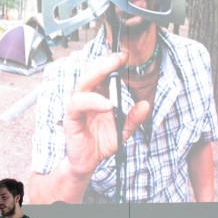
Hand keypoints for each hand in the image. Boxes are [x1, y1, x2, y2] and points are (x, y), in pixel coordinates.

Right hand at [64, 50, 151, 176]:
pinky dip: (93, 101)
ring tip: (113, 68)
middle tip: (120, 56)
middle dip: (105, 62)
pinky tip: (107, 104)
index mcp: (98, 96)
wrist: (88, 162)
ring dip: (98, 74)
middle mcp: (86, 98)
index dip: (112, 62)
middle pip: (90, 73)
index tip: (126, 55)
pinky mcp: (71, 118)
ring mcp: (77, 107)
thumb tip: (146, 105)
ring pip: (82, 84)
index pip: (102, 74)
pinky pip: (78, 104)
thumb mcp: (123, 130)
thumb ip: (133, 118)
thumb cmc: (102, 143)